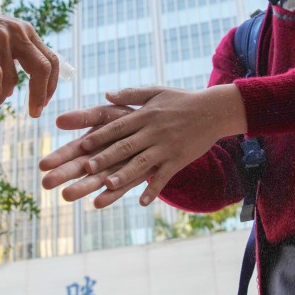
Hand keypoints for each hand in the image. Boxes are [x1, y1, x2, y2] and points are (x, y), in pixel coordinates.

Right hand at [0, 9, 59, 116]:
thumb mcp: (6, 35)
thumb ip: (16, 56)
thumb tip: (15, 90)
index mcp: (28, 33)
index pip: (52, 60)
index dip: (51, 84)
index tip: (45, 101)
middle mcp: (19, 34)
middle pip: (41, 68)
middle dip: (40, 94)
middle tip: (34, 113)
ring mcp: (1, 39)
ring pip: (12, 77)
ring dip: (4, 96)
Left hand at [39, 85, 245, 207]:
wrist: (214, 109)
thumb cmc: (182, 100)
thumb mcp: (155, 92)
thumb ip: (130, 95)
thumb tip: (106, 95)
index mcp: (144, 115)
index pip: (116, 127)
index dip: (99, 136)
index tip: (81, 145)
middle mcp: (153, 131)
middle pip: (125, 146)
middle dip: (106, 157)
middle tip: (87, 168)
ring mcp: (166, 147)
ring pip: (142, 163)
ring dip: (125, 175)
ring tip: (109, 186)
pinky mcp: (179, 159)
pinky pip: (164, 177)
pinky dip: (154, 189)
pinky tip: (143, 203)